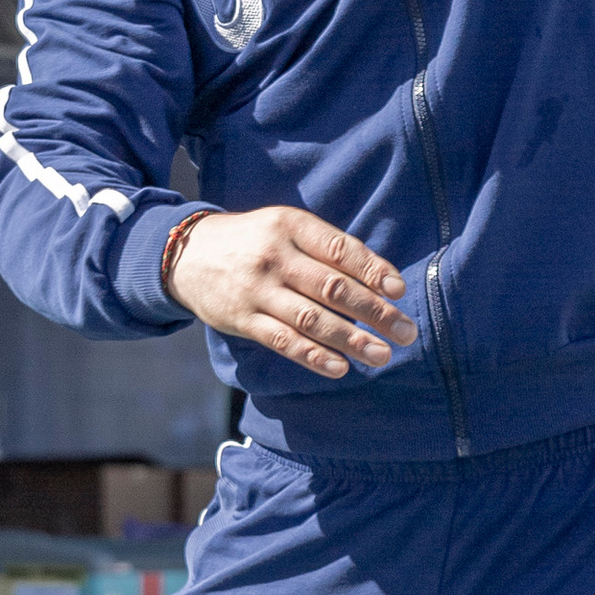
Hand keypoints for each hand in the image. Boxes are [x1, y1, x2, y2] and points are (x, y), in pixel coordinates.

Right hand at [165, 207, 417, 380]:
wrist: (187, 253)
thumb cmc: (254, 241)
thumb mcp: (286, 228)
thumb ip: (327, 248)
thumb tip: (381, 281)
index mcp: (290, 226)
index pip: (340, 249)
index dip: (373, 271)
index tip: (399, 292)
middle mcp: (275, 256)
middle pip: (332, 287)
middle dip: (374, 312)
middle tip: (406, 332)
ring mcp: (257, 290)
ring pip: (312, 319)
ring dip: (351, 340)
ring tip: (382, 354)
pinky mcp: (242, 320)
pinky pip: (283, 341)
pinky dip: (313, 356)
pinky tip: (340, 368)